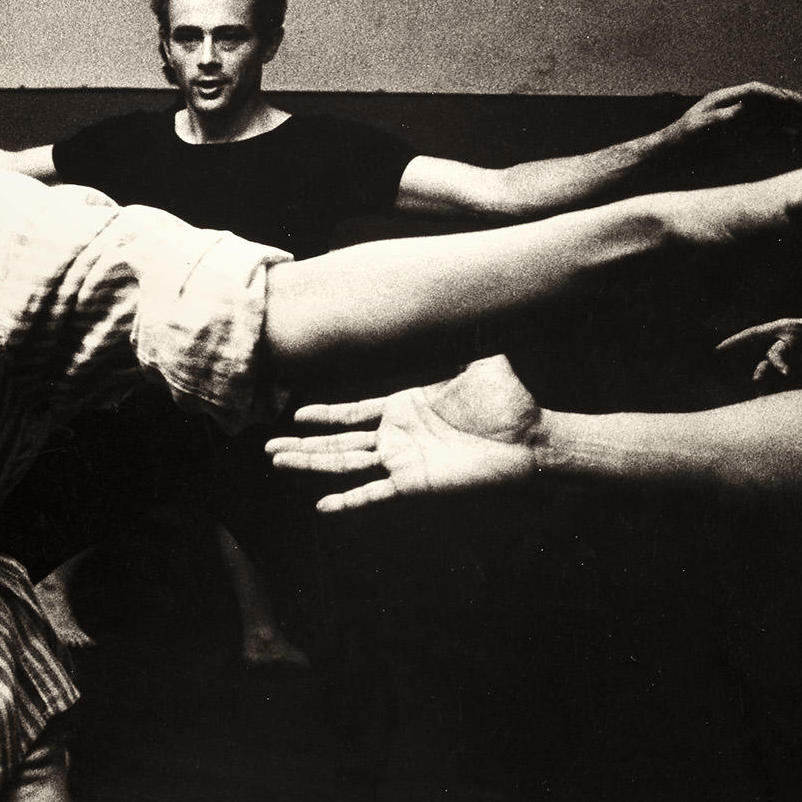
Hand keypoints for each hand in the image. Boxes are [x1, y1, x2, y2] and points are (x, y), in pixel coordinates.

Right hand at [266, 356, 545, 511]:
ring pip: (345, 464)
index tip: (296, 413)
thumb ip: (464, 337)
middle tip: (269, 446)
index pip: (353, 413)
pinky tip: (323, 507)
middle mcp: (397, 435)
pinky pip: (374, 494)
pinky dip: (349, 501)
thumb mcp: (482, 360)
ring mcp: (403, 461)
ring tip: (279, 463)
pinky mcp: (415, 484)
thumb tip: (465, 294)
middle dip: (303, 445)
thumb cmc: (510, 401)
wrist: (532, 438)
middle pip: (338, 442)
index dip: (324, 415)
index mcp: (404, 407)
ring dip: (311, 464)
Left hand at [660, 82, 801, 152]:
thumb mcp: (704, 125)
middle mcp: (732, 105)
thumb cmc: (683, 138)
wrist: (670, 155)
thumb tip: (749, 105)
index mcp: (723, 98)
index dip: (774, 94)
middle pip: (765, 99)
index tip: (791, 102)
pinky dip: (778, 130)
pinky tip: (792, 133)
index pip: (755, 91)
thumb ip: (728, 115)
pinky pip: (762, 129)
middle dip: (787, 102)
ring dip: (787, 116)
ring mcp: (735, 120)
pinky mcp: (736, 135)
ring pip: (767, 114)